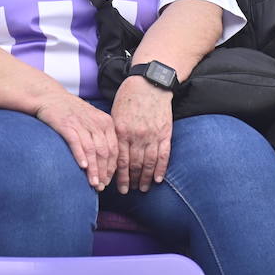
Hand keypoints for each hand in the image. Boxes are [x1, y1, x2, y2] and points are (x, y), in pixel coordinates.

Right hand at [34, 91, 117, 190]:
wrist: (51, 97)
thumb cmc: (72, 113)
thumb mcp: (92, 122)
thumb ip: (100, 138)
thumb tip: (105, 165)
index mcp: (106, 123)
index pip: (113, 150)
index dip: (111, 168)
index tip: (108, 182)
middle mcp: (96, 123)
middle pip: (104, 152)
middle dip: (104, 172)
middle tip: (101, 187)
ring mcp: (81, 123)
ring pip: (92, 150)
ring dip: (94, 169)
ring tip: (93, 183)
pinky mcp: (66, 124)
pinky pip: (76, 142)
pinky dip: (80, 155)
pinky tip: (82, 167)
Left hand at [110, 75, 172, 192]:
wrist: (149, 83)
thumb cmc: (129, 97)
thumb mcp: (115, 114)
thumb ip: (114, 134)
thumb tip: (110, 154)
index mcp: (122, 131)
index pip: (119, 160)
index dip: (119, 177)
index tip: (118, 187)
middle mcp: (137, 136)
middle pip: (134, 165)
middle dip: (131, 181)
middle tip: (129, 191)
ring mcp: (152, 135)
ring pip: (149, 163)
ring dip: (145, 178)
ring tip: (143, 189)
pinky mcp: (165, 133)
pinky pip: (164, 155)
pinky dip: (161, 169)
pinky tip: (158, 179)